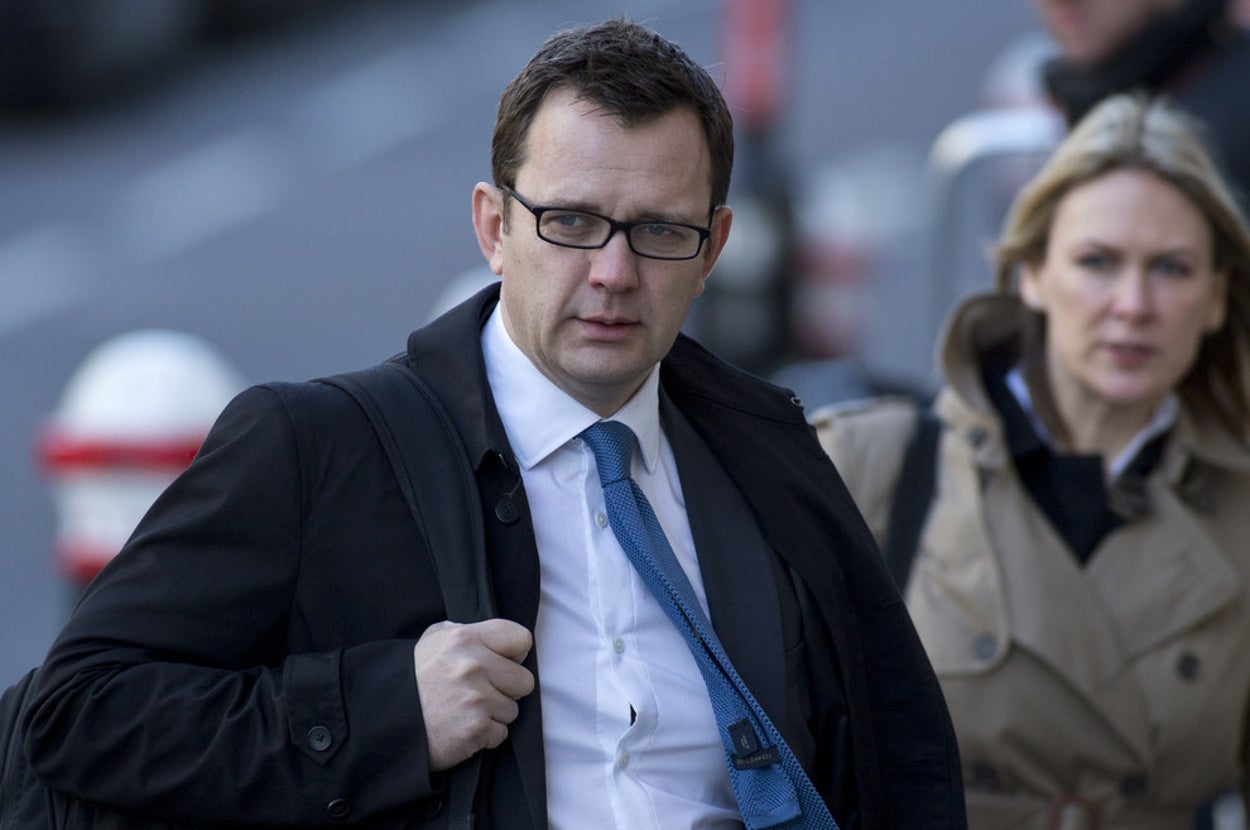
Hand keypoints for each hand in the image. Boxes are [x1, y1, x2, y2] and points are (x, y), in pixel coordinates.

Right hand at [413, 619, 533, 771]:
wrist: (386, 719)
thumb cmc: (414, 679)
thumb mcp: (433, 640)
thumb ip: (464, 631)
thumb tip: (492, 636)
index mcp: (466, 638)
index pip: (521, 639)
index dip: (514, 654)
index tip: (502, 663)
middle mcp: (473, 665)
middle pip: (524, 680)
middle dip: (506, 689)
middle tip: (481, 692)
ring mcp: (475, 699)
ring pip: (513, 710)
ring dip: (494, 714)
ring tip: (466, 710)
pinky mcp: (475, 729)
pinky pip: (500, 733)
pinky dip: (485, 735)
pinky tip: (463, 727)